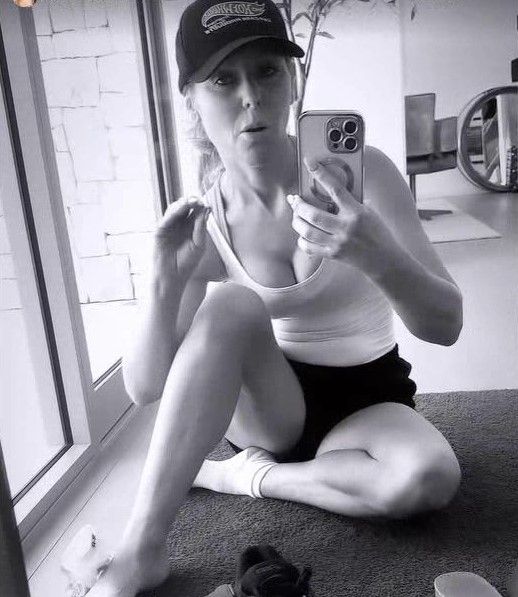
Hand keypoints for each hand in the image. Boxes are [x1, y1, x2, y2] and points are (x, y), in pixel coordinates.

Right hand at [153, 196, 210, 280]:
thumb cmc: (187, 263)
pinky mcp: (160, 230)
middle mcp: (180, 225)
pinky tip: (180, 208)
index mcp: (191, 228)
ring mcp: (170, 226)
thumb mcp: (199, 244)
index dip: (200, 207)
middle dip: (191, 202)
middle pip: (185, 208)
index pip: (196, 212)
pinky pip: (166, 219)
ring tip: (190, 201)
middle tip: (198, 200)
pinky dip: (173, 212)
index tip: (205, 204)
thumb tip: (205, 210)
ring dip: (182, 204)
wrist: (173, 276)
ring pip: (175, 210)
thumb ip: (201, 228)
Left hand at [288, 157, 397, 276]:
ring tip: (295, 216)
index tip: (310, 163)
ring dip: (297, 222)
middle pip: (314, 214)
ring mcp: (339, 242)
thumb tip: (333, 189)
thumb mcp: (369, 212)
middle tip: (294, 200)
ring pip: (308, 231)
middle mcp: (346, 227)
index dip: (321, 174)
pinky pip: (310, 248)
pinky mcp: (334, 255)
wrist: (386, 260)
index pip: (335, 188)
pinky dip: (302, 241)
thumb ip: (353, 202)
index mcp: (357, 212)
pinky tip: (302, 235)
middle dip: (299, 206)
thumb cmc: (378, 233)